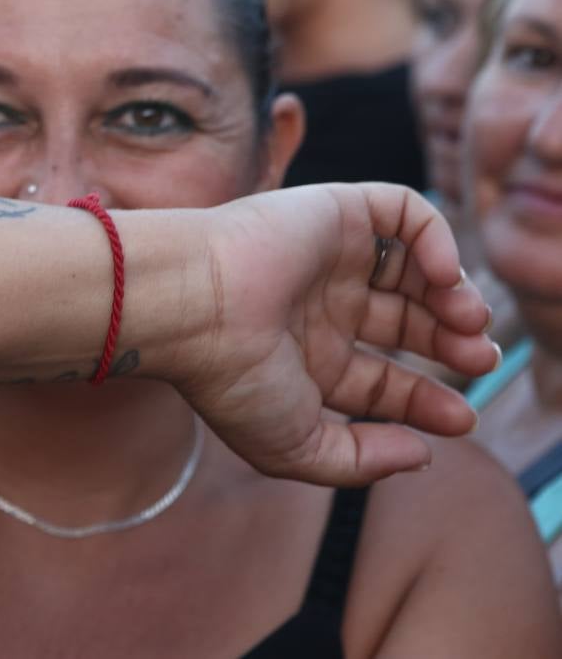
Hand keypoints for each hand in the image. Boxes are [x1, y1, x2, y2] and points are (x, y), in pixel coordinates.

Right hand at [171, 183, 494, 486]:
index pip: (384, 379)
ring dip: (455, 295)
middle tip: (479, 359)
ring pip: (415, 269)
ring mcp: (329, 258)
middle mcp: (321, 307)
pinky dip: (437, 237)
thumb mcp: (295, 448)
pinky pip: (402, 211)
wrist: (192, 307)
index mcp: (307, 359)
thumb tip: (420, 453)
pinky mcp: (335, 212)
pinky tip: (444, 275)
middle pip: (408, 323)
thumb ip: (360, 461)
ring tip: (468, 320)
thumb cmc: (229, 379)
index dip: (428, 400)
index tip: (461, 418)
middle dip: (452, 344)